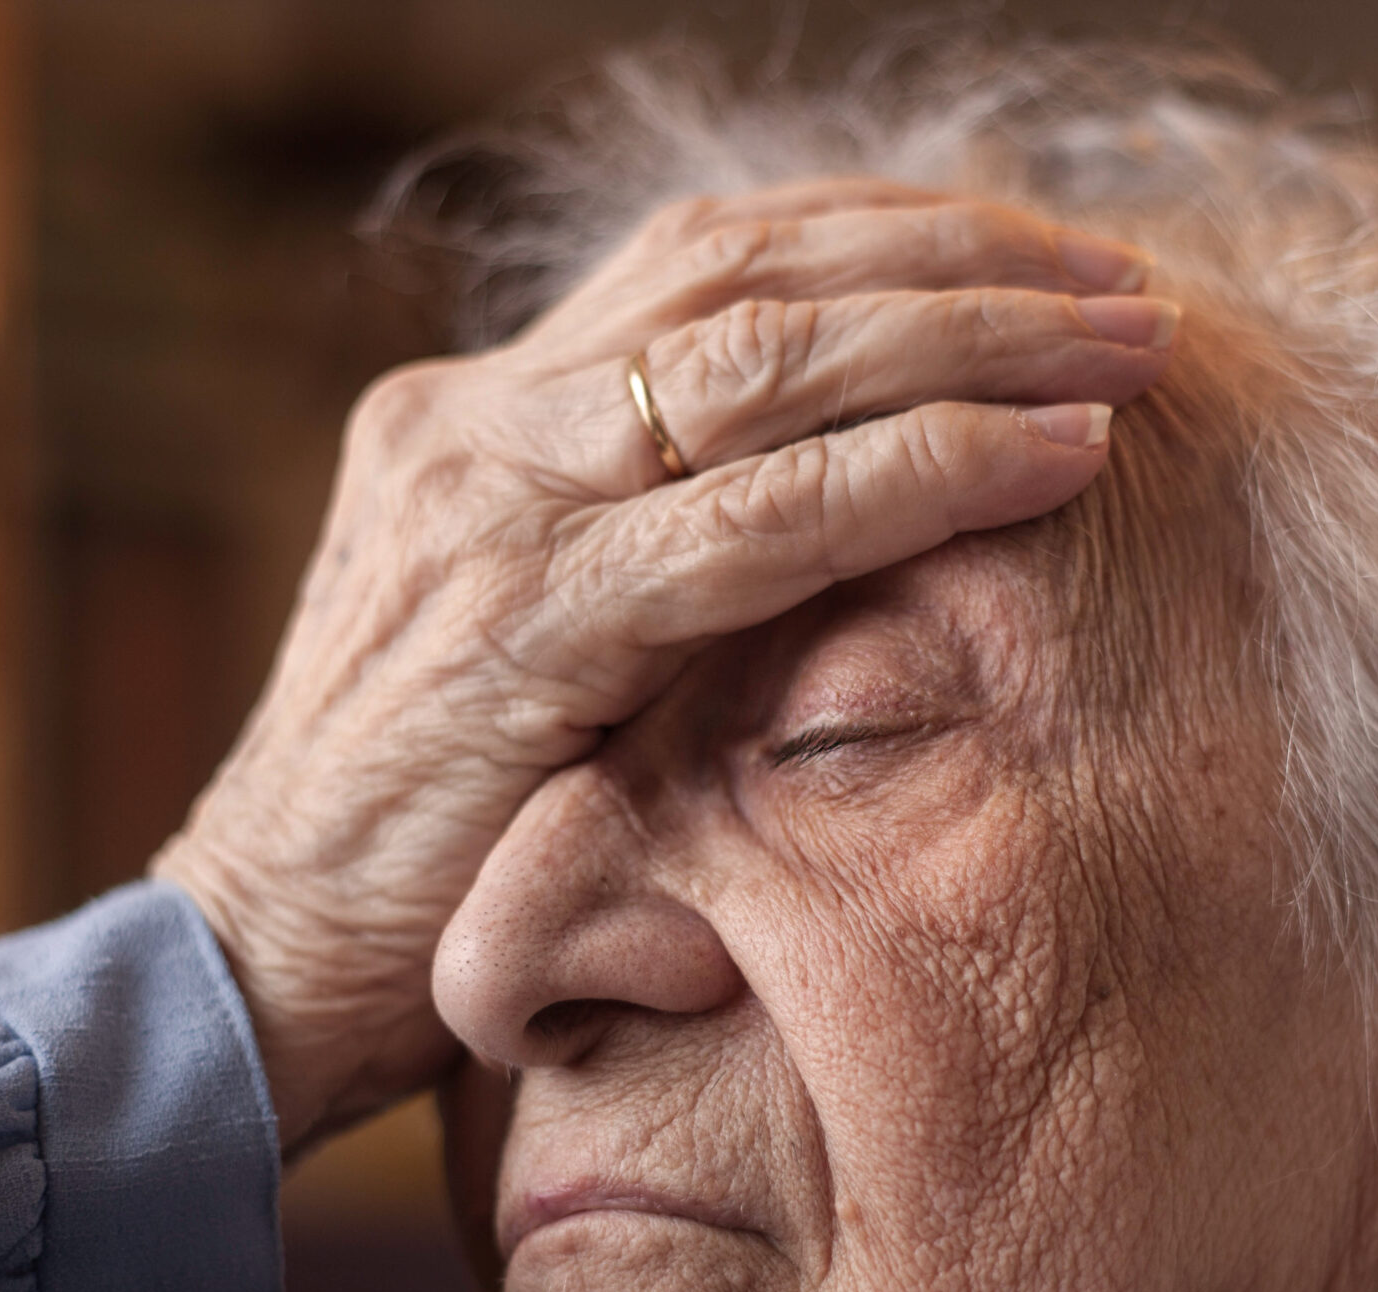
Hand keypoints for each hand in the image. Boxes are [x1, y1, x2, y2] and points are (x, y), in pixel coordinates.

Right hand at [152, 180, 1178, 1147]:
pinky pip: (761, 520)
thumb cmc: (416, 844)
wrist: (252, 971)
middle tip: (1120, 277)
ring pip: (766, 358)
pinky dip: (924, 470)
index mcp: (476, 418)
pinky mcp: (523, 626)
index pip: (703, 263)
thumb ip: (644, 574)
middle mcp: (474, 430)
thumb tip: (841, 540)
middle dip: (957, 254)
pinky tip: (1053, 455)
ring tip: (1125, 341)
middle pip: (748, 267)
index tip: (1034, 254)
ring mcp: (488, 510)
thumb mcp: (533, 661)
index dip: (883, 235)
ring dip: (973, 334)